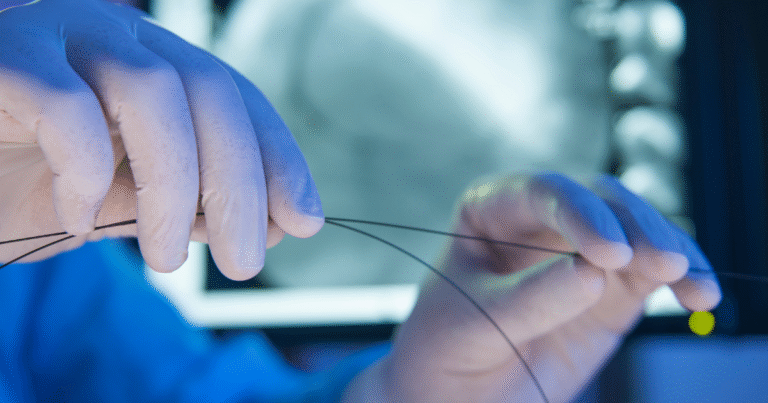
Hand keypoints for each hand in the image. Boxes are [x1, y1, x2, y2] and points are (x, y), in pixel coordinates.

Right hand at [0, 0, 322, 278]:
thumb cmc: (23, 181)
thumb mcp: (124, 200)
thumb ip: (190, 202)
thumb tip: (272, 224)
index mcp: (154, 64)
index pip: (237, 100)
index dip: (279, 160)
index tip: (303, 223)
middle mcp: (118, 35)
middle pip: (211, 93)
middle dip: (242, 184)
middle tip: (245, 265)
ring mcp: (59, 33)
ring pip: (153, 93)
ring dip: (176, 187)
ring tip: (168, 258)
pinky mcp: (2, 53)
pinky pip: (65, 105)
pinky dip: (88, 169)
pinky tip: (78, 217)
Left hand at [343, 172, 720, 402]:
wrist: (458, 392)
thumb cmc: (447, 346)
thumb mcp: (476, 323)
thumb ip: (531, 299)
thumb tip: (593, 272)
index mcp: (491, 208)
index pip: (541, 192)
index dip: (579, 212)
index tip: (608, 252)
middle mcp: (539, 219)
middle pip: (598, 200)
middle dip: (634, 225)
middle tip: (660, 261)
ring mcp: (578, 251)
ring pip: (635, 228)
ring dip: (668, 248)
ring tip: (690, 282)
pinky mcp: (610, 287)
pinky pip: (652, 272)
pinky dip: (681, 279)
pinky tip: (699, 295)